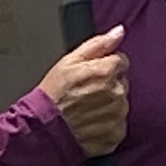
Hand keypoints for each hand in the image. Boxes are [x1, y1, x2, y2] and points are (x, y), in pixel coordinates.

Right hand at [36, 27, 131, 154]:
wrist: (43, 127)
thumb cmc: (53, 93)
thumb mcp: (70, 60)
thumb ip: (98, 44)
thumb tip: (118, 32)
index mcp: (106, 71)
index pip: (121, 61)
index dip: (105, 66)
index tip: (92, 75)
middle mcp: (116, 92)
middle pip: (121, 83)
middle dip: (108, 86)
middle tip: (85, 93)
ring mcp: (117, 115)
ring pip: (120, 104)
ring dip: (108, 106)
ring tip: (86, 109)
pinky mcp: (115, 134)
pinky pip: (118, 125)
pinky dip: (107, 125)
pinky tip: (91, 123)